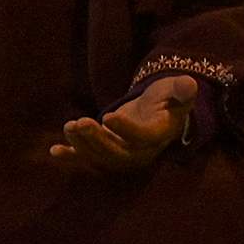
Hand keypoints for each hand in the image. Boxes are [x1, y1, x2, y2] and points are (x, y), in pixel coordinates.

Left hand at [49, 75, 196, 173]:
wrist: (158, 113)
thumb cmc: (167, 99)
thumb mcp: (176, 90)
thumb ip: (181, 89)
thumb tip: (189, 84)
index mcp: (159, 135)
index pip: (142, 137)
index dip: (125, 130)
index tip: (108, 117)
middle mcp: (142, 152)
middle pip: (118, 153)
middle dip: (98, 140)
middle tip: (81, 123)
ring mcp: (123, 156)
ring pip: (101, 158)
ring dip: (83, 145)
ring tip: (70, 126)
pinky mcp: (108, 153)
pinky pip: (89, 159)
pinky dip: (71, 157)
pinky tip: (54, 151)